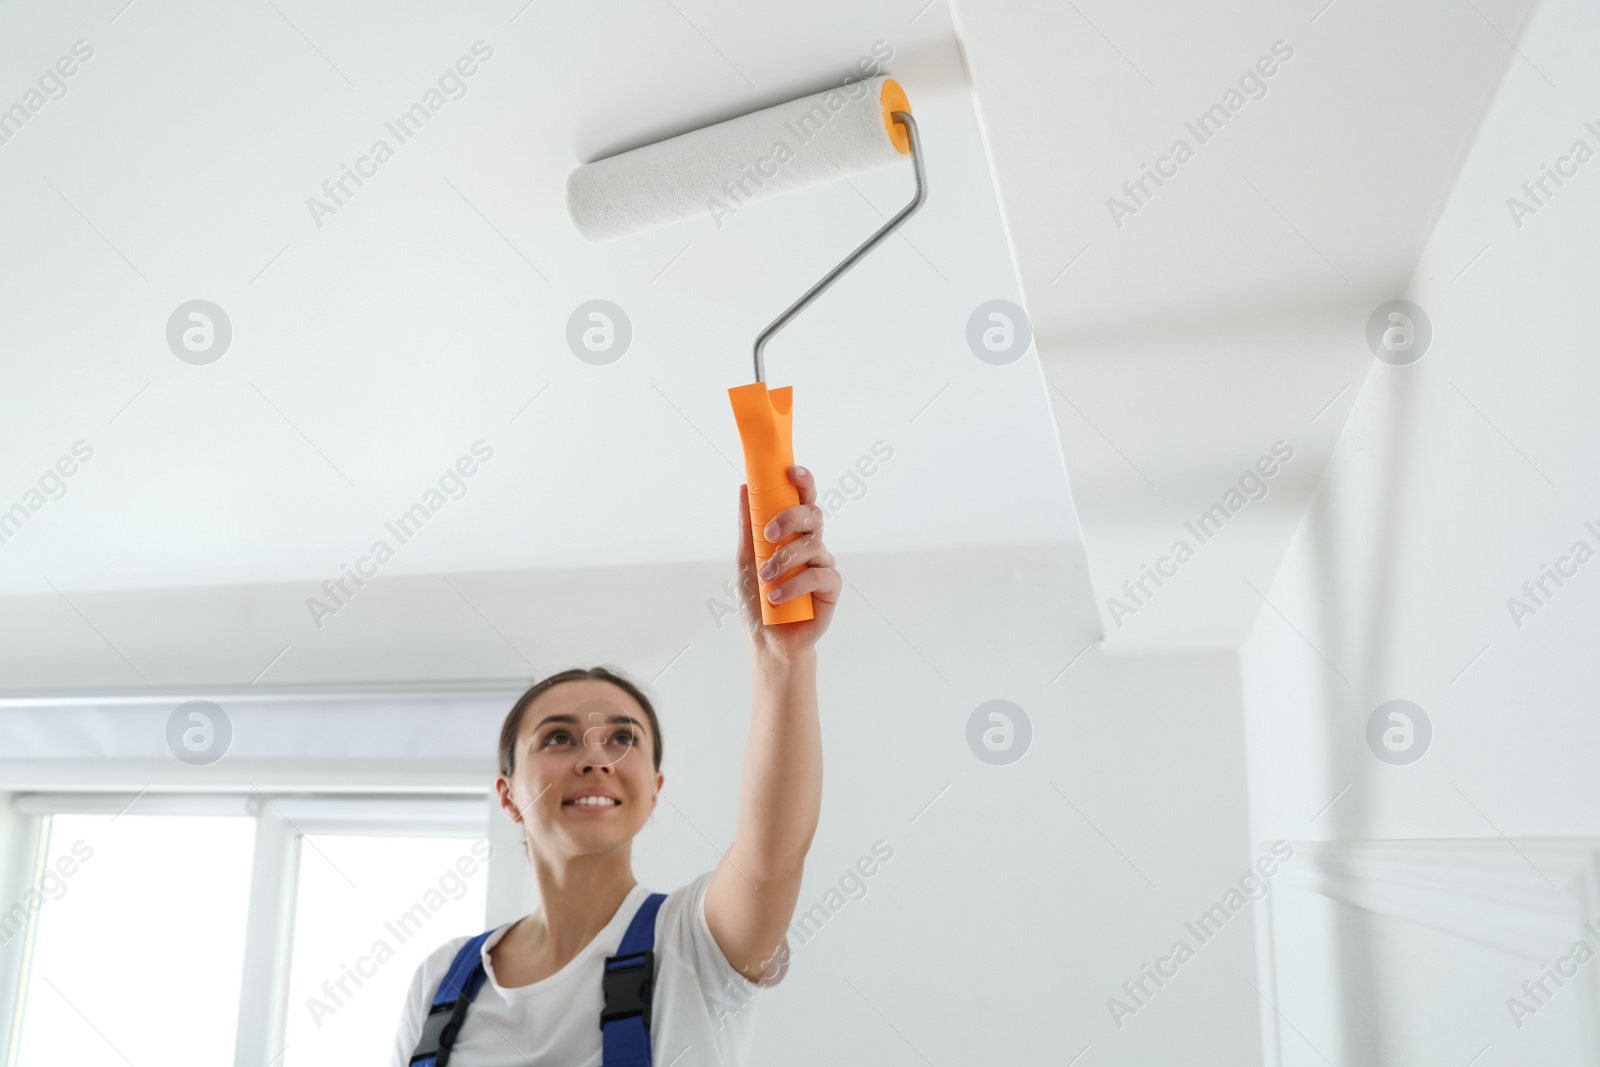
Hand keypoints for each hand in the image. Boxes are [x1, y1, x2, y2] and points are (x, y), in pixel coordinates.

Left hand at [735, 465, 838, 655]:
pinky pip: (820, 574)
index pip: (803, 499)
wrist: (768, 639)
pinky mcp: (831, 586)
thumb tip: (744, 487)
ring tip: (766, 579)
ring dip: (785, 560)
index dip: (803, 481)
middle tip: (769, 535)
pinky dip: (795, 584)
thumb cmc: (758, 598)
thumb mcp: (746, 558)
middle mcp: (810, 543)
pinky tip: (777, 597)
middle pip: (812, 514)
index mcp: (792, 532)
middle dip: (791, 518)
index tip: (792, 471)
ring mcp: (822, 563)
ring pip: (813, 544)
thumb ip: (748, 525)